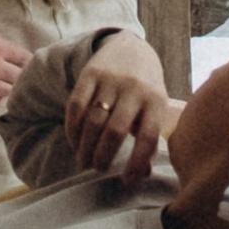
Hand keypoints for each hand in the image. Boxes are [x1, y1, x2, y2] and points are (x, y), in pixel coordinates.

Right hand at [0, 14, 26, 105]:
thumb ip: (0, 41)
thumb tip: (12, 53)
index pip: (25, 58)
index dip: (31, 60)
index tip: (33, 62)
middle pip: (20, 77)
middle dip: (23, 74)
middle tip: (24, 73)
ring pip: (8, 91)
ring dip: (11, 87)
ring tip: (9, 82)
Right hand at [65, 30, 172, 184]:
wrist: (132, 48)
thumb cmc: (146, 89)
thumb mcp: (155, 109)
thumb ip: (149, 139)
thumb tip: (141, 174)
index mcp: (156, 101)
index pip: (148, 137)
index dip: (137, 162)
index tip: (126, 180)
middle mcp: (135, 89)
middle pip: (115, 131)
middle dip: (103, 156)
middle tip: (96, 168)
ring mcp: (112, 80)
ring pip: (93, 121)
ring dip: (85, 146)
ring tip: (84, 160)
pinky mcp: (90, 73)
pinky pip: (76, 105)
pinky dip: (72, 128)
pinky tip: (74, 141)